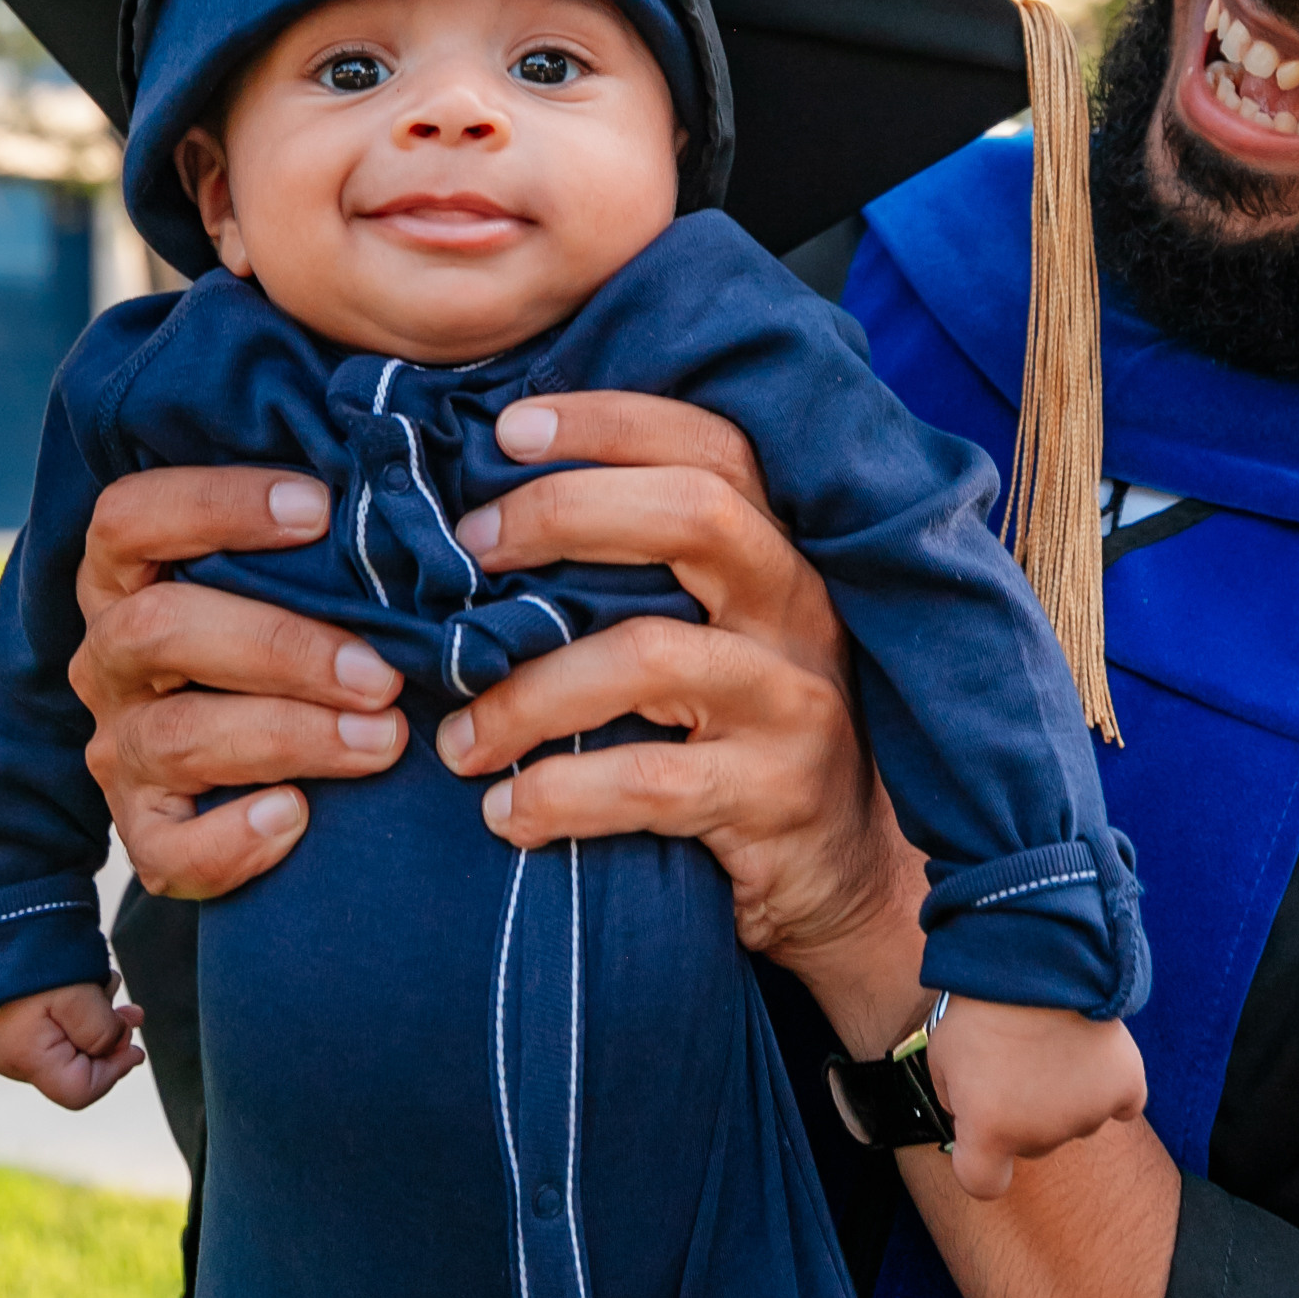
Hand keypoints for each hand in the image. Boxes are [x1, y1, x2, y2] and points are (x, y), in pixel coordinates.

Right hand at [0, 977, 144, 1109]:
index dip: (114, 1071)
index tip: (137, 1048)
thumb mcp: (80, 996)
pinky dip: (78, 1006)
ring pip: (69, 1041)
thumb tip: (117, 1049)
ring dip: (97, 1016)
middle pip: (76, 1067)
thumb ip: (103, 1031)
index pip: (80, 1092)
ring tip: (106, 982)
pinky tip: (88, 978)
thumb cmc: (36, 957)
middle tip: (133, 1012)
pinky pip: (54, 1024)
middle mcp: (14, 1057)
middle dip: (110, 1039)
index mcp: (26, 1060)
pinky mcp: (10, 1017)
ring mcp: (9, 1037)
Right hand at [71, 467, 408, 898]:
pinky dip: (233, 841)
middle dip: (282, 647)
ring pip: (180, 738)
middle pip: (158, 629)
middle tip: (379, 672)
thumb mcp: (290, 581)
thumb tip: (409, 503)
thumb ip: (318, 548)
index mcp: (127, 574)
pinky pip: (166, 852)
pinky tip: (297, 818)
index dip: (215, 505)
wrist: (268, 765)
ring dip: (292, 736)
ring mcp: (120, 747)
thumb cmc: (292, 635)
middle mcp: (109, 657)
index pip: (129, 518)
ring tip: (382, 739)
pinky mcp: (143, 831)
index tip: (319, 509)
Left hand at [431, 391, 930, 1046]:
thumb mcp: (708, 634)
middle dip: (564, 512)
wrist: (839, 875)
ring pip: (649, 655)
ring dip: (527, 692)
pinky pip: (649, 782)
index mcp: (777, 550)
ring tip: (458, 737)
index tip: (507, 429)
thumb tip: (490, 508)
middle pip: (694, 512)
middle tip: (468, 549)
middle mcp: (798, 609)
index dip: (610, 422)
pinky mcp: (776, 796)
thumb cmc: (734, 732)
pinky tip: (506, 812)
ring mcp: (795, 702)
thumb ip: (639, 570)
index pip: (709, 446)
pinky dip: (559, 794)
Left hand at [926, 1000, 1148, 1200]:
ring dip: (1064, 1095)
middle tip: (1014, 1061)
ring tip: (1050, 1043)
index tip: (981, 1137)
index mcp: (990, 1130)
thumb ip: (955, 1097)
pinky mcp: (1125, 1086)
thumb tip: (969, 1113)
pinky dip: (1109, 1086)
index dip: (980, 1161)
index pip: (983, 1183)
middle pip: (1031, 1144)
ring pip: (1075, 1121)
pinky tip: (1090, 1054)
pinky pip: (1121, 1104)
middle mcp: (1041, 1134)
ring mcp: (1088, 1114)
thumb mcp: (941, 1053)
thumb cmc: (979, 1002)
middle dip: (1021, 1114)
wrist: (1034, 954)